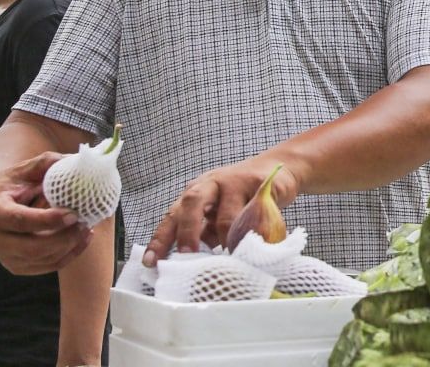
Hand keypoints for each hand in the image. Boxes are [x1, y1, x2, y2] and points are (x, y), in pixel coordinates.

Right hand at [0, 152, 90, 274]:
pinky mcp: (16, 266)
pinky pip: (45, 267)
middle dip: (63, 238)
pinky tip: (81, 240)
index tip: (72, 213)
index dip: (48, 220)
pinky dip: (68, 256)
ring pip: (41, 260)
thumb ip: (46, 163)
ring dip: (69, 247)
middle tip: (84, 223)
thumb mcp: (22, 170)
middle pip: (32, 247)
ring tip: (85, 229)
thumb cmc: (7, 185)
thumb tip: (74, 160)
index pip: (21, 221)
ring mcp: (4, 256)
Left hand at [144, 156, 300, 266]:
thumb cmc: (243, 195)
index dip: (160, 239)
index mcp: (197, 193)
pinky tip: (257, 243)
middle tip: (188, 253)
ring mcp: (235, 182)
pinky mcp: (260, 184)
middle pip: (191, 202)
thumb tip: (191, 263)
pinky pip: (254, 215)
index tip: (151, 262)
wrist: (279, 166)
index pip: (172, 215)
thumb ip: (206, 231)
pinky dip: (253, 234)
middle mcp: (211, 184)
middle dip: (187, 231)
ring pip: (226, 217)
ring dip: (228, 241)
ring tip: (233, 256)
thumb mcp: (219, 212)